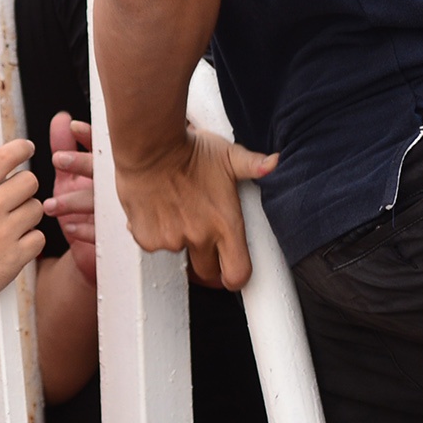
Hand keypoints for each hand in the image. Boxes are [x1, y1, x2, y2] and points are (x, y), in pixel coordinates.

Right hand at [0, 138, 44, 314]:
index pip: (5, 157)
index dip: (21, 148)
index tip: (26, 148)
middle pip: (30, 180)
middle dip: (24, 186)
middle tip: (14, 197)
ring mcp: (2, 234)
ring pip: (37, 208)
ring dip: (27, 213)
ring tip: (9, 223)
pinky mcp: (14, 258)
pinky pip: (39, 237)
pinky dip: (30, 240)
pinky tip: (12, 243)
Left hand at [46, 114, 95, 284]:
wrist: (90, 253)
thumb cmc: (82, 209)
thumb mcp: (69, 176)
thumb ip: (64, 147)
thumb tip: (61, 119)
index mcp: (104, 171)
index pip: (102, 148)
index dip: (89, 136)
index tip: (74, 128)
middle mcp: (112, 188)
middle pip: (101, 171)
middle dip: (81, 163)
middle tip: (58, 159)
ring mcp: (114, 211)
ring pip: (99, 202)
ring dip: (75, 201)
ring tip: (51, 205)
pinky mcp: (111, 236)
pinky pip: (102, 232)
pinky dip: (86, 229)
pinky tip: (71, 226)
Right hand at [116, 128, 276, 289]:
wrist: (150, 146)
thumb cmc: (189, 149)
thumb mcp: (228, 156)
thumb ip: (253, 165)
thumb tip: (274, 161)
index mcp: (225, 223)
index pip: (238, 273)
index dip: (235, 276)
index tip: (231, 271)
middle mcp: (200, 236)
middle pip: (208, 273)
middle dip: (207, 261)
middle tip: (201, 234)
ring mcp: (173, 240)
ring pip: (178, 253)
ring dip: (178, 238)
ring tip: (176, 209)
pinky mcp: (148, 239)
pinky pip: (154, 244)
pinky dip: (155, 232)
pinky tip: (158, 209)